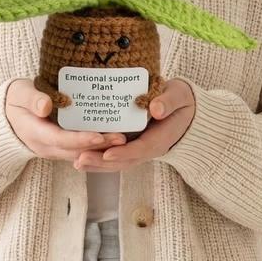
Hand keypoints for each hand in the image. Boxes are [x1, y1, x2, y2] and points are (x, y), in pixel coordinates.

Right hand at [5, 78, 125, 160]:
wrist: (8, 115)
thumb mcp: (20, 94)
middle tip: (121, 138)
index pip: (60, 139)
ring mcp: (54, 150)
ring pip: (81, 154)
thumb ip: (32, 100)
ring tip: (124, 140)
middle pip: (76, 150)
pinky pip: (80, 151)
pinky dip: (97, 147)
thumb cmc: (16, 100)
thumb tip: (45, 107)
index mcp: (35, 133)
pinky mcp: (61, 148)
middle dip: (99, 147)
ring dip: (101, 150)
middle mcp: (46, 146)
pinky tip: (113, 138)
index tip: (99, 136)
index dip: (80, 139)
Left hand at [74, 78, 194, 171]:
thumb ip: (168, 101)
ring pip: (117, 162)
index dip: (124, 152)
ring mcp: (139, 149)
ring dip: (97, 165)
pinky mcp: (131, 146)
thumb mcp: (178, 96)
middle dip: (102, 162)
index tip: (107, 153)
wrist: (185, 109)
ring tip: (76, 162)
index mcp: (161, 138)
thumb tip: (157, 109)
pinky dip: (99, 159)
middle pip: (125, 160)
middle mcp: (149, 148)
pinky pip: (114, 156)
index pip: (141, 149)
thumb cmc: (180, 100)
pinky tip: (80, 157)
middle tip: (80, 159)